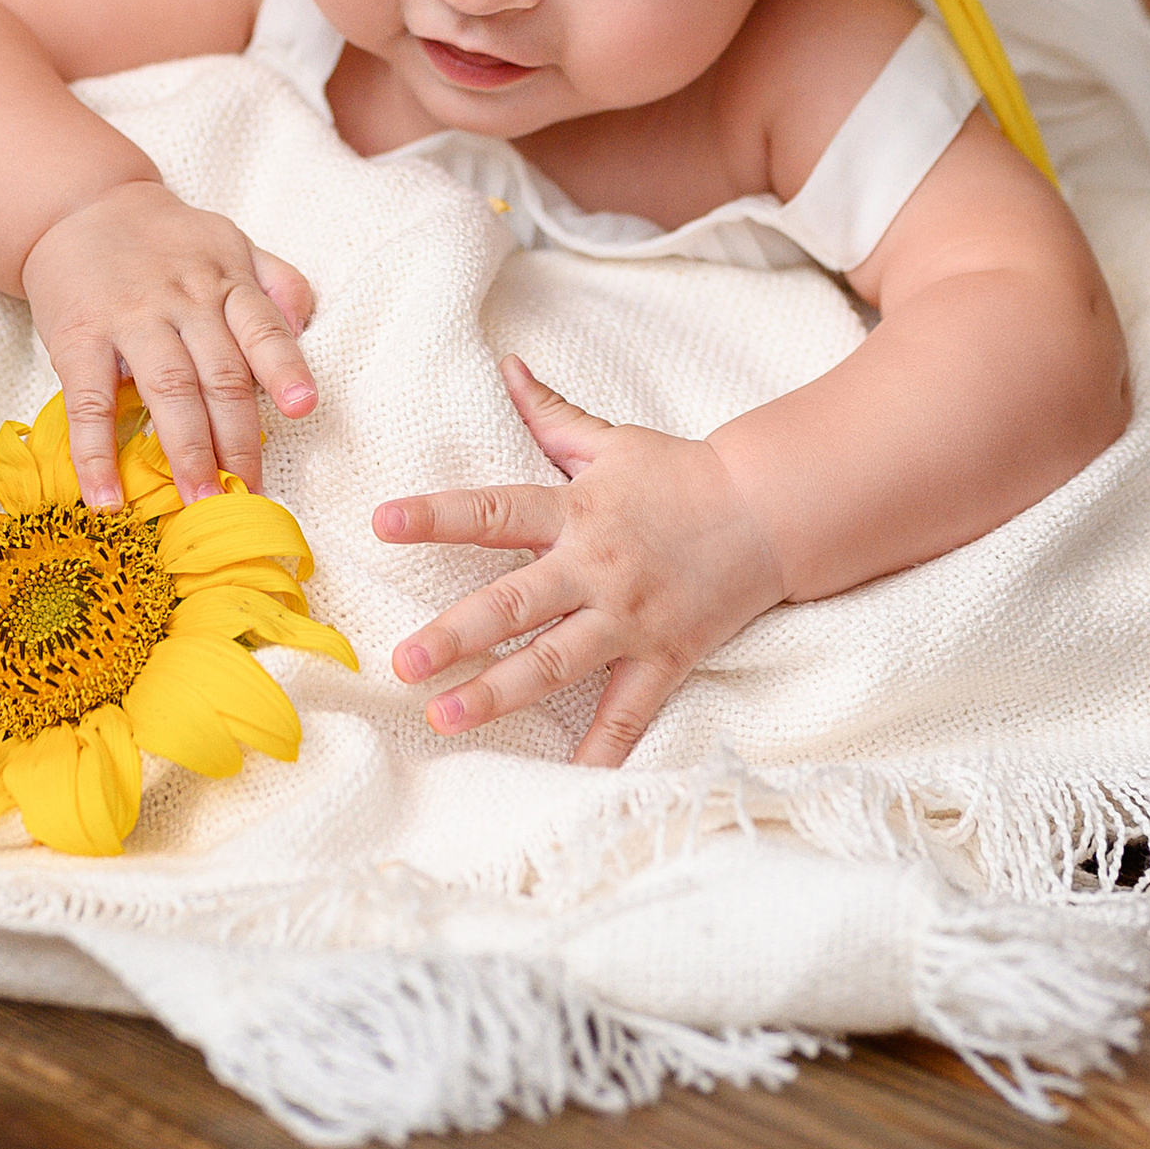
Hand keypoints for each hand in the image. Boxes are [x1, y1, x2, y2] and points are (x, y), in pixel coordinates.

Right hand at [22, 180, 314, 508]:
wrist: (79, 206)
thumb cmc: (166, 241)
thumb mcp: (230, 242)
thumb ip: (277, 281)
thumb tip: (305, 326)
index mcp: (225, 280)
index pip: (264, 328)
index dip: (284, 368)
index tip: (303, 409)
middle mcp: (184, 299)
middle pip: (219, 376)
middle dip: (237, 441)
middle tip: (249, 496)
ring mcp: (131, 319)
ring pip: (167, 391)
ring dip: (185, 452)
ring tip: (199, 500)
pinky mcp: (79, 338)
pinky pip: (90, 402)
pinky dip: (96, 454)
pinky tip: (104, 498)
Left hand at [372, 356, 784, 768]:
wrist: (768, 510)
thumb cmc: (679, 474)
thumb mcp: (612, 440)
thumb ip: (551, 413)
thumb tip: (506, 366)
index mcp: (576, 511)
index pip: (494, 512)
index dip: (437, 515)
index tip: (381, 522)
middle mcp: (596, 568)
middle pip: (516, 604)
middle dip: (457, 634)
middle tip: (402, 662)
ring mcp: (629, 619)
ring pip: (556, 664)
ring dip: (498, 694)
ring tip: (443, 718)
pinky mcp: (663, 658)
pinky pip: (627, 715)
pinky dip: (599, 753)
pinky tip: (561, 782)